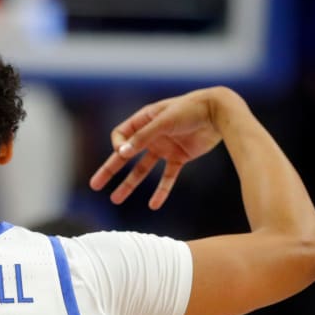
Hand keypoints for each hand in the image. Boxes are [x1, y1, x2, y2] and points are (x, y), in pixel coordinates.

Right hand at [89, 87, 235, 208]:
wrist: (219, 112)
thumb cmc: (190, 109)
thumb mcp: (163, 121)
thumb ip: (143, 137)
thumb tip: (121, 153)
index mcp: (145, 120)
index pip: (121, 136)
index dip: (118, 146)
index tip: (123, 154)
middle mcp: (152, 135)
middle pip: (125, 156)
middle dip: (110, 170)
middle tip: (95, 185)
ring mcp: (165, 147)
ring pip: (142, 170)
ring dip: (129, 184)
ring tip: (116, 199)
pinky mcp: (179, 157)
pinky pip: (167, 177)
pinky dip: (161, 191)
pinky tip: (153, 205)